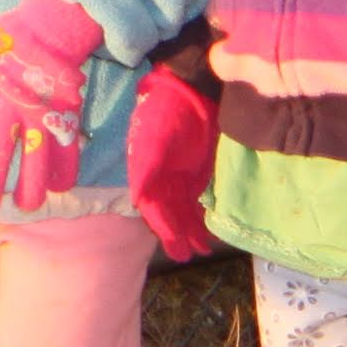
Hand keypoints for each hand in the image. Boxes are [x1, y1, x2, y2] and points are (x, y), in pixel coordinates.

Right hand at [127, 59, 220, 262]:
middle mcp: (161, 179)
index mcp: (147, 173)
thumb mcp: (157, 138)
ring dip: (191, 230)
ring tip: (201, 250)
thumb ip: (147, 167)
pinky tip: (209, 230)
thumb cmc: (168, 111)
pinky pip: (197, 199)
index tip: (174, 244)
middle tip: (185, 257)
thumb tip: (137, 198)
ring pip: (183, 210)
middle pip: (168, 213)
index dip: (163, 226)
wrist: (190, 90)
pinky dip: (201, 215)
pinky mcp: (197, 172)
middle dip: (176, 235)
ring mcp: (179, 177)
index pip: (153, 207)